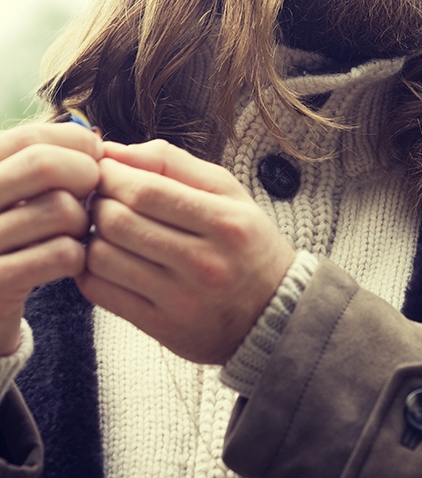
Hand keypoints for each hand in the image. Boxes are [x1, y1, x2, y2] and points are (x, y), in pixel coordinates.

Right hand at [0, 123, 102, 355]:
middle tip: (91, 195)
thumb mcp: (14, 196)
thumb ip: (41, 163)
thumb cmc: (10, 243)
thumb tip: (93, 138)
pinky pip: (64, 253)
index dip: (74, 143)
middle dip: (85, 176)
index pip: (28, 138)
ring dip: (83, 222)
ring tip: (75, 233)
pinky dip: (79, 255)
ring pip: (61, 210)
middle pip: (44, 165)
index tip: (95, 158)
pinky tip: (69, 261)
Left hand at [77, 140, 295, 363]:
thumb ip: (173, 163)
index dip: (110, 175)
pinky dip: (89, 271)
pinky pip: (102, 293)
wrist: (276, 313)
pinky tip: (105, 260)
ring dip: (90, 237)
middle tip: (100, 199)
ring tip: (103, 229)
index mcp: (225, 222)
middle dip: (96, 203)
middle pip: (118, 221)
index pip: (145, 190)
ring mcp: (181, 299)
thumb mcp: (229, 193)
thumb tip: (112, 150)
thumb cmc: (247, 244)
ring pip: (102, 257)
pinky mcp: (162, 327)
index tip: (105, 171)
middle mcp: (205, 262)